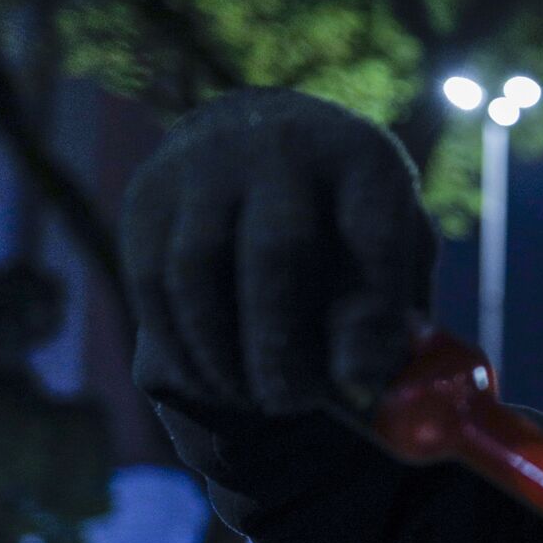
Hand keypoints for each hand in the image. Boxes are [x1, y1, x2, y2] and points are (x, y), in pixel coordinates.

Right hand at [120, 87, 438, 419]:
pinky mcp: (148, 192)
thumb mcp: (394, 253)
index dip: (370, 316)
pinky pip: (150, 281)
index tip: (359, 385)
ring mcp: (205, 161)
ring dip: (220, 355)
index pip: (373, 235)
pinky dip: (179, 346)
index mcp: (363, 158)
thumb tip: (356, 383)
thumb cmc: (346, 219)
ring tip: (251, 399)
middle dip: (279, 347)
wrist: (264, 137)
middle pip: (275, 252)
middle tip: (291, 405)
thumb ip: (387, 312)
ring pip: (196, 271)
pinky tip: (210, 380)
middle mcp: (282, 144)